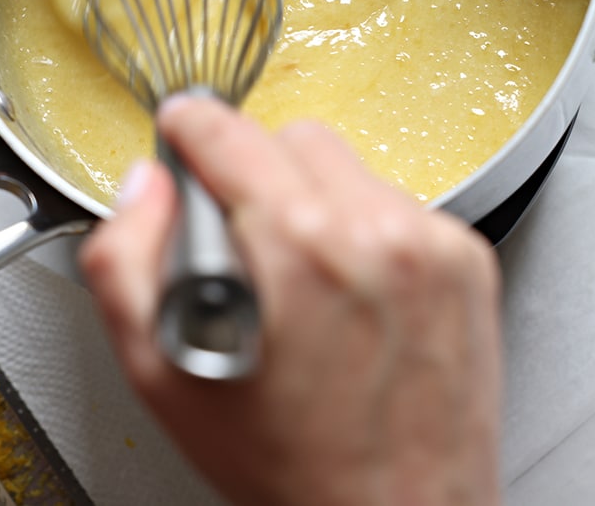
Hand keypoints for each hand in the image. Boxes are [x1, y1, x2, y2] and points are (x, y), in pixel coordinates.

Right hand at [80, 96, 502, 505]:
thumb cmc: (294, 468)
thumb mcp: (165, 377)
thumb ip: (126, 263)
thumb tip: (146, 190)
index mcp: (299, 248)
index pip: (230, 133)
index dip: (192, 128)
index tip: (184, 129)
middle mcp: (378, 232)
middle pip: (295, 138)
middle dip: (257, 174)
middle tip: (244, 242)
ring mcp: (433, 243)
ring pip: (352, 169)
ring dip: (316, 202)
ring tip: (303, 284)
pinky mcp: (467, 260)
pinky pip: (400, 207)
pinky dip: (369, 232)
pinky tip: (353, 297)